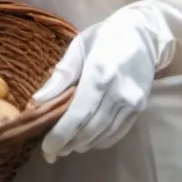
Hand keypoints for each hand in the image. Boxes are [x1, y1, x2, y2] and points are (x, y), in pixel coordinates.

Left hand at [32, 0, 181, 162]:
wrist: (145, 31)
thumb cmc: (106, 36)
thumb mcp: (79, 47)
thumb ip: (60, 76)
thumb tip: (37, 102)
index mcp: (99, 73)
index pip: (76, 115)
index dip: (59, 136)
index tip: (46, 149)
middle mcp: (117, 91)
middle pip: (89, 131)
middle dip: (68, 144)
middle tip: (53, 150)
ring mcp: (131, 101)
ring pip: (103, 136)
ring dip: (83, 144)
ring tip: (69, 143)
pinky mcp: (140, 108)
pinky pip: (117, 134)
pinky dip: (100, 140)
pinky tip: (89, 137)